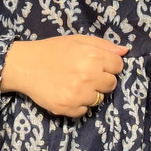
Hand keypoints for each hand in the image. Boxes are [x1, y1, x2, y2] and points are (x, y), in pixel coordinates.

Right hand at [1, 35, 129, 117]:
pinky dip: (77, 105)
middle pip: (111, 85)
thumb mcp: (78, 40)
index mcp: (93, 57)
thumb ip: (104, 45)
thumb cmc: (53, 50)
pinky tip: (66, 93)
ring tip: (73, 83)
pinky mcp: (67, 108)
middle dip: (101, 80)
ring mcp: (78, 94)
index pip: (118, 67)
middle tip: (83, 74)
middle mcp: (88, 76)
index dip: (109, 66)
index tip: (97, 65)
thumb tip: (125, 52)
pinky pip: (84, 111)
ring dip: (89, 93)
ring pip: (99, 99)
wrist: (25, 65)